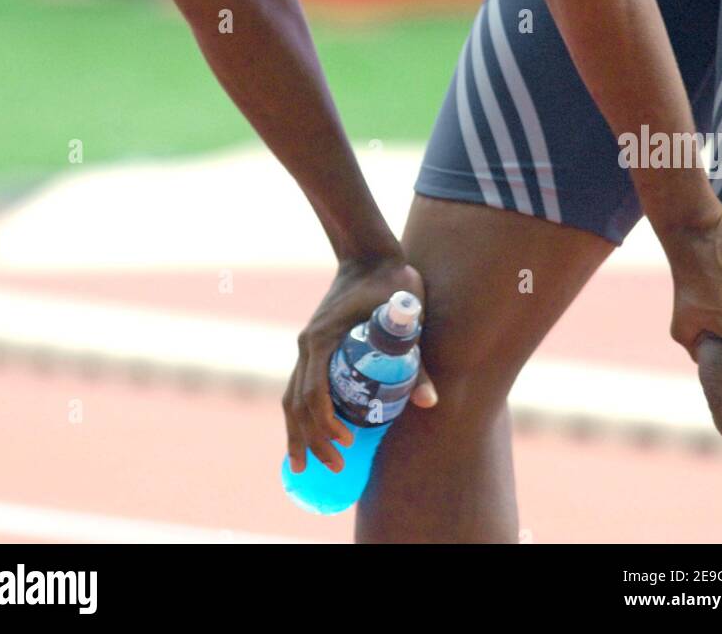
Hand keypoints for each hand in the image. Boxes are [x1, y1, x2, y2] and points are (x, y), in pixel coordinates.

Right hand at [283, 254, 437, 474]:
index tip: (347, 442)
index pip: (314, 392)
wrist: (368, 254)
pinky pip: (298, 386)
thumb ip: (418, 358)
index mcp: (321, 339)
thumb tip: (431, 402)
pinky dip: (298, 414)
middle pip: (297, 402)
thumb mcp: (408, 317)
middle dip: (311, 440)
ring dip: (296, 433)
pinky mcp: (313, 345)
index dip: (326, 422)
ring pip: (291, 397)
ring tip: (302, 467)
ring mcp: (307, 345)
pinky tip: (306, 434)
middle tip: (336, 468)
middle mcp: (307, 344)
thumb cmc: (392, 283)